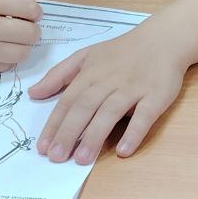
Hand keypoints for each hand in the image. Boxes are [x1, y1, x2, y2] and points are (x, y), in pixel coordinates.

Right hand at [0, 0, 41, 75]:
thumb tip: (33, 8)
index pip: (30, 8)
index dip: (33, 10)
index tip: (28, 11)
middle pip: (30, 33)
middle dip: (31, 29)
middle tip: (22, 26)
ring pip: (23, 53)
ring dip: (22, 45)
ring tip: (12, 38)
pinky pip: (7, 65)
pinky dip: (7, 57)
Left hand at [30, 25, 186, 164]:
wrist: (164, 38)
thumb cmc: (122, 51)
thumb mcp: (87, 56)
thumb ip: (59, 74)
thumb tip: (33, 93)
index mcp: (91, 73)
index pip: (68, 101)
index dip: (55, 124)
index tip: (43, 148)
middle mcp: (109, 81)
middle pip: (85, 107)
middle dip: (69, 133)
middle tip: (57, 158)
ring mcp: (133, 88)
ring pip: (111, 112)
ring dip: (95, 135)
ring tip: (82, 159)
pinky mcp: (156, 95)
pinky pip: (144, 115)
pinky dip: (134, 132)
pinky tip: (124, 150)